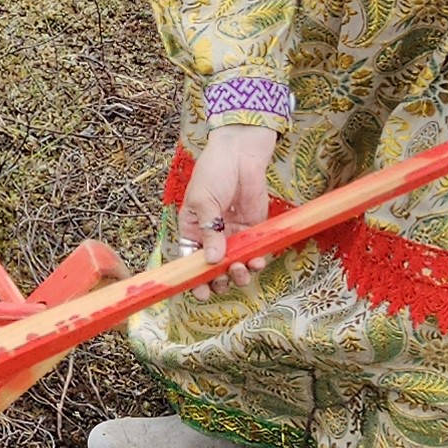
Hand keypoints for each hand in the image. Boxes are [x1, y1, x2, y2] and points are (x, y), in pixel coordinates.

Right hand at [180, 125, 277, 271]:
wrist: (241, 153)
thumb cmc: (214, 171)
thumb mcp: (204, 200)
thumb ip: (210, 230)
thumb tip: (213, 260)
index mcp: (191, 230)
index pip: (190, 261)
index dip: (194, 279)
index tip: (201, 293)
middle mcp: (211, 237)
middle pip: (213, 269)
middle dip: (219, 280)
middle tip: (225, 280)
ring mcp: (233, 235)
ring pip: (235, 265)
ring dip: (238, 274)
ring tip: (241, 270)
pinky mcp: (253, 230)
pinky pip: (254, 252)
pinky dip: (256, 260)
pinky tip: (257, 261)